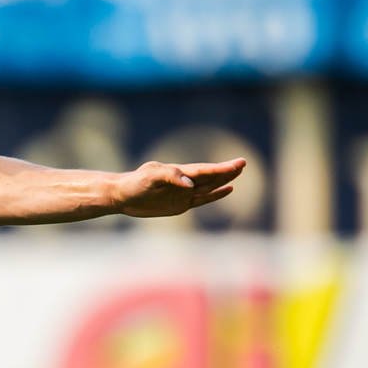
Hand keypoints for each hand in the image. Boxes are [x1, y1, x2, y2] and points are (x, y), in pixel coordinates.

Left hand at [115, 158, 245, 217]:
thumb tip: (190, 185)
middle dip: (226, 171)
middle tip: (243, 163)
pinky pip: (202, 199)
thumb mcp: (149, 177)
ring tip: (238, 173)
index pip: (205, 170)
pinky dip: (216, 195)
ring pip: (209, 186)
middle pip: (210, 176)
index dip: (222, 168)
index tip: (238, 163)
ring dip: (223, 180)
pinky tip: (228, 190)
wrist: (123, 195)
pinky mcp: (181, 204)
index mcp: (179, 172)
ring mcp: (184, 193)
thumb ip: (170, 177)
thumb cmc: (135, 183)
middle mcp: (185, 182)